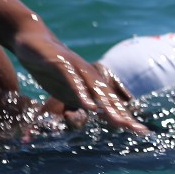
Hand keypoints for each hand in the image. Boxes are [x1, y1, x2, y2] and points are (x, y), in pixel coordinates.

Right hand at [12, 28, 148, 134]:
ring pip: (96, 90)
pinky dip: (82, 94)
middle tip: (139, 130)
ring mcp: (77, 69)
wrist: (32, 40)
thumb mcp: (67, 89)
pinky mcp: (62, 64)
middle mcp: (89, 77)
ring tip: (120, 123)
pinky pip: (74, 81)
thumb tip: (94, 113)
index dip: (126, 118)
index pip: (111, 104)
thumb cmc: (52, 68)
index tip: (142, 133)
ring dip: (108, 107)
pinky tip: (89, 106)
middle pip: (109, 99)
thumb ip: (81, 100)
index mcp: (91, 85)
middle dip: (124, 115)